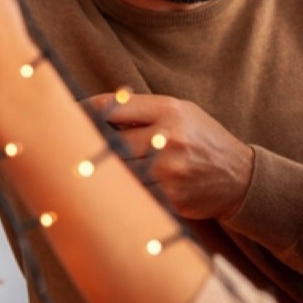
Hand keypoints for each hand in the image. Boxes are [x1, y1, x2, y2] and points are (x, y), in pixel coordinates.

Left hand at [81, 92, 253, 220]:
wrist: (241, 177)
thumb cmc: (203, 140)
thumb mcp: (180, 112)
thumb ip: (142, 110)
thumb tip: (97, 110)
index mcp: (168, 109)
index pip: (111, 106)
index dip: (81, 111)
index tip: (64, 115)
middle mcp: (168, 136)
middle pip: (108, 140)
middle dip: (86, 145)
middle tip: (62, 149)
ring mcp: (170, 169)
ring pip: (117, 170)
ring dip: (98, 172)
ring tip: (78, 171)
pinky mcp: (171, 196)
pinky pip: (133, 193)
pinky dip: (119, 192)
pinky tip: (106, 191)